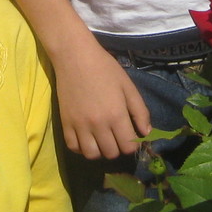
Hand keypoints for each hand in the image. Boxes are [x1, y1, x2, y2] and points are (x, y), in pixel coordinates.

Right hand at [54, 42, 149, 159]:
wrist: (75, 57)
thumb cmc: (105, 68)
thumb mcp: (128, 87)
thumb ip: (140, 111)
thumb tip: (146, 133)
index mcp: (116, 115)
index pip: (128, 147)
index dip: (133, 145)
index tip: (131, 136)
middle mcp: (98, 124)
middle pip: (111, 153)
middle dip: (118, 148)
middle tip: (117, 136)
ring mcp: (79, 125)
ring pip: (91, 155)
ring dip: (100, 151)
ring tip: (102, 140)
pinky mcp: (65, 123)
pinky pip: (73, 147)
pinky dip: (81, 148)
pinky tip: (87, 138)